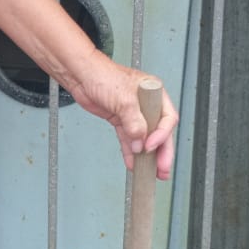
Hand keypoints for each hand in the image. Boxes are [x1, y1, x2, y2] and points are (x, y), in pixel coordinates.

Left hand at [68, 50, 178, 179]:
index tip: (151, 146)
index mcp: (154, 93)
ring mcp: (133, 113)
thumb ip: (135, 122)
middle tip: (162, 169)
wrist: (81, 76)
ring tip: (150, 172)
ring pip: (144, 138)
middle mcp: (146, 104)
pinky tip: (133, 163)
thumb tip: (141, 142)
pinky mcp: (120, 120)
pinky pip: (129, 139)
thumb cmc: (103, 76)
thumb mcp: (124, 100)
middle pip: (159, 132)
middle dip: (161, 152)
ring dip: (146, 156)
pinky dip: (130, 152)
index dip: (162, 135)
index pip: (167, 119)